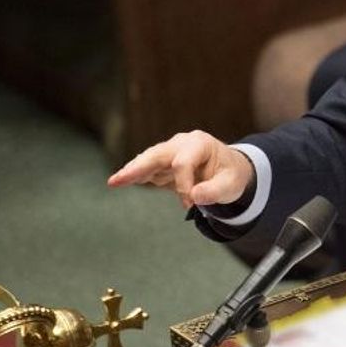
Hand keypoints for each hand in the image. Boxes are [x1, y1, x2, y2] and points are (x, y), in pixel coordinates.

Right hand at [108, 130, 253, 207]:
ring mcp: (170, 151)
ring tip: (114, 182)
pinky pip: (147, 168)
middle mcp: (181, 143)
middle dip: (138, 167)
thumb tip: (195, 196)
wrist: (228, 169)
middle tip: (118, 180)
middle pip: (157, 154)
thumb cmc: (230, 175)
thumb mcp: (231, 185)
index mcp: (199, 143)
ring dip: (132, 171)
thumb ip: (215, 191)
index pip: (182, 163)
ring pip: (147, 160)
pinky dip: (135, 175)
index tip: (190, 203)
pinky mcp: (163, 162)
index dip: (183, 185)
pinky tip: (120, 182)